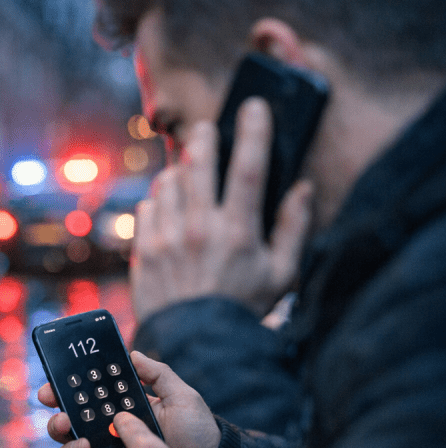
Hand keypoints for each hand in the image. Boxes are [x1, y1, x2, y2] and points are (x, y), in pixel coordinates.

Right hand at [39, 352, 220, 447]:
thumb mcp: (180, 395)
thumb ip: (158, 373)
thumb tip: (133, 354)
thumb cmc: (196, 429)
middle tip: (53, 400)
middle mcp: (107, 430)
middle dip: (56, 407)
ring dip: (60, 431)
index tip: (56, 379)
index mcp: (121, 408)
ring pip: (67, 441)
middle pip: (70, 417)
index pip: (87, 396)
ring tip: (68, 424)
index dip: (67, 386)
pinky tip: (84, 447)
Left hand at [131, 98, 313, 320]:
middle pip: (199, 164)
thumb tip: (303, 187)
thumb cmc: (243, 307)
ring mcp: (168, 238)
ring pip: (169, 181)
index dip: (253, 131)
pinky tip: (168, 206)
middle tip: (206, 128)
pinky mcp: (144, 250)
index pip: (248, 169)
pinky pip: (147, 206)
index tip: (254, 106)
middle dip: (203, 138)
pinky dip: (158, 199)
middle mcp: (200, 230)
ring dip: (179, 171)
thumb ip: (293, 228)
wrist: (195, 342)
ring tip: (188, 174)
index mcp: (238, 232)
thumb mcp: (281, 274)